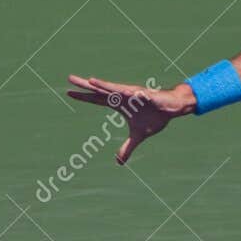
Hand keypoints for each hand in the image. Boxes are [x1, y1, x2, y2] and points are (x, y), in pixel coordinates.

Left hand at [65, 76, 195, 164]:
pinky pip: (134, 93)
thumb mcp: (138, 137)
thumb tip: (118, 163)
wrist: (172, 108)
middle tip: (69, 78)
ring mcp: (132, 94)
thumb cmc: (155, 117)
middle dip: (85, 85)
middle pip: (100, 90)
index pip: (97, 99)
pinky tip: (124, 90)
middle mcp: (122, 96)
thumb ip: (127, 148)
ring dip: (103, 86)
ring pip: (115, 89)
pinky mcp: (145, 95)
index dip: (83, 97)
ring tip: (90, 81)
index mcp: (119, 103)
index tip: (69, 93)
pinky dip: (126, 91)